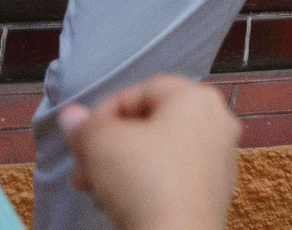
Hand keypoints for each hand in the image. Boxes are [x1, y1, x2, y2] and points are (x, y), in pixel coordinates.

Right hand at [57, 75, 237, 229]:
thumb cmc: (142, 179)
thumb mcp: (102, 145)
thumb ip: (85, 126)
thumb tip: (72, 114)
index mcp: (197, 98)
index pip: (144, 88)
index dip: (107, 108)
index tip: (82, 136)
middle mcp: (217, 120)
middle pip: (151, 122)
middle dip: (108, 144)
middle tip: (81, 165)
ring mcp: (220, 156)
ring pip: (159, 151)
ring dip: (118, 165)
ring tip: (90, 187)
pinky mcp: (215, 188)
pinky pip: (172, 174)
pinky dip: (143, 182)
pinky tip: (115, 202)